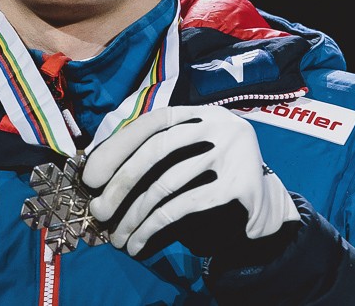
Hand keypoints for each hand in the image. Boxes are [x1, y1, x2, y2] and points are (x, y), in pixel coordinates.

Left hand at [81, 106, 299, 259]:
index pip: (151, 122)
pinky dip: (153, 227)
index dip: (117, 146)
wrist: (263, 201)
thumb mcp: (192, 148)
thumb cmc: (211, 173)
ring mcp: (232, 154)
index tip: (91, 175)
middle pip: (156, 150)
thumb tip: (100, 168)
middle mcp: (219, 126)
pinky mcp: (239, 186)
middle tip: (99, 210)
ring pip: (166, 184)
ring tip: (117, 236)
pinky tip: (139, 241)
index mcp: (201, 113)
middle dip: (121, 183)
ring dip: (134, 215)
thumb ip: (157, 148)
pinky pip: (183, 207)